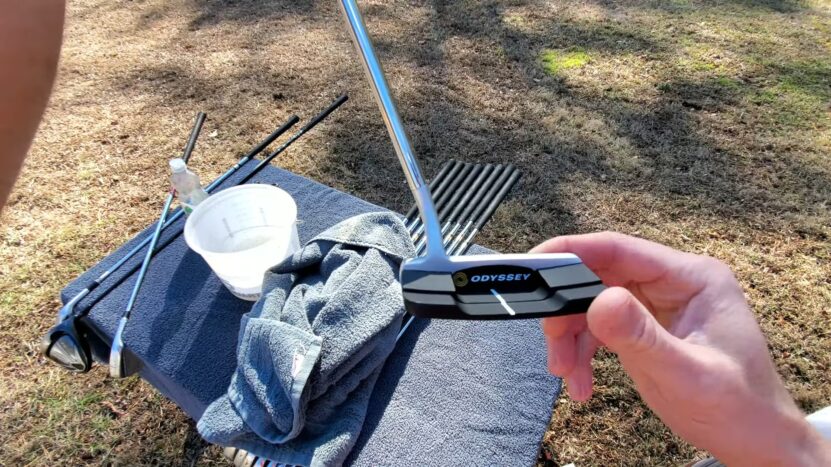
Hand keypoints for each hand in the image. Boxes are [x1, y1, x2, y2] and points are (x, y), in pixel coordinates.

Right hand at [533, 232, 830, 465]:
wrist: (754, 439)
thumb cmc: (737, 408)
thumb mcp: (687, 375)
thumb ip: (642, 338)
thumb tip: (598, 303)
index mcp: (692, 278)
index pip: (620, 249)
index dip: (571, 252)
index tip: (532, 264)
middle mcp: (672, 282)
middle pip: (597, 276)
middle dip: (567, 311)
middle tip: (551, 342)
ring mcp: (656, 303)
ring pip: (591, 302)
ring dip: (569, 337)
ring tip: (566, 373)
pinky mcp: (644, 325)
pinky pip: (598, 327)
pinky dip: (581, 352)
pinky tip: (580, 382)